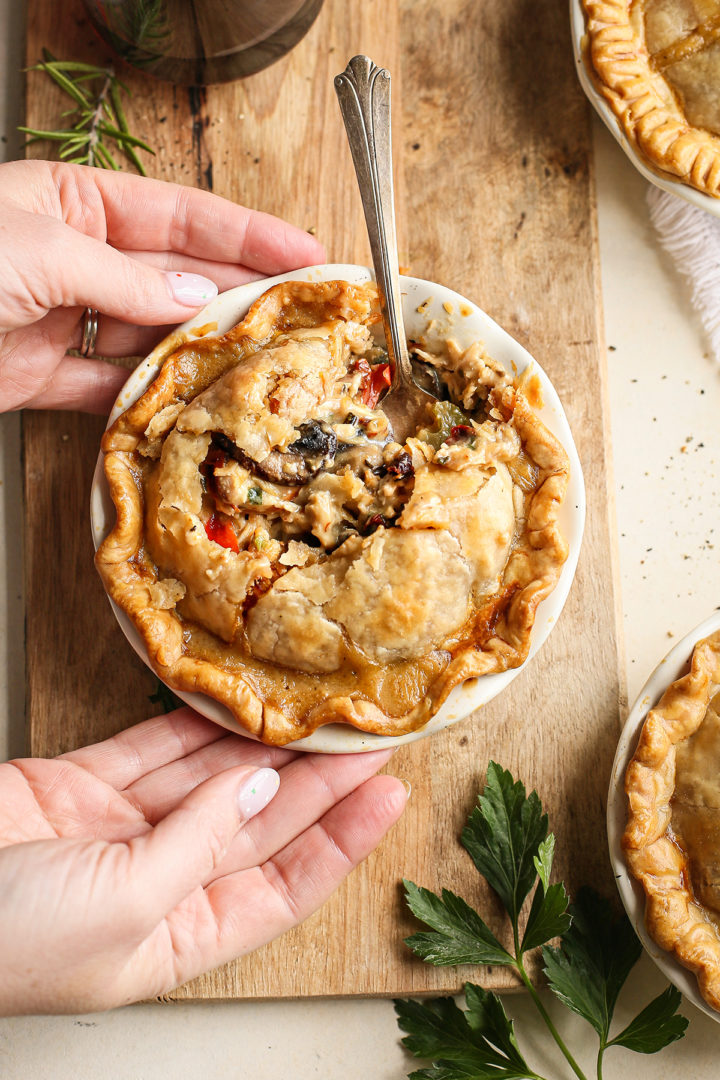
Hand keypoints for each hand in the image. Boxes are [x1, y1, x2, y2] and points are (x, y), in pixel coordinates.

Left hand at [0, 160, 324, 412]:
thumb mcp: (43, 249)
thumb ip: (128, 276)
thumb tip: (196, 296)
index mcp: (75, 203)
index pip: (181, 217)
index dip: (249, 234)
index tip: (304, 251)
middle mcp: (75, 257)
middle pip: (176, 276)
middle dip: (238, 295)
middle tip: (298, 317)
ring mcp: (61, 318)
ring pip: (150, 335)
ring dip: (200, 352)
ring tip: (257, 366)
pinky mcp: (42, 375)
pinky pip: (110, 384)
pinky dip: (147, 396)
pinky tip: (188, 401)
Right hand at [0, 708, 405, 1014]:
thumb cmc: (5, 942)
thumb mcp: (125, 906)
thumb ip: (203, 841)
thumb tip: (265, 789)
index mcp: (176, 938)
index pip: (284, 884)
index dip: (341, 841)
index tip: (387, 797)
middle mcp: (157, 884)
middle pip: (259, 825)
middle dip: (315, 783)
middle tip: (369, 739)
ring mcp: (119, 834)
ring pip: (211, 780)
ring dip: (263, 748)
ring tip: (318, 714)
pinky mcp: (81, 789)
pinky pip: (152, 750)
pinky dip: (194, 725)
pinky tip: (239, 705)